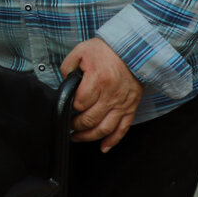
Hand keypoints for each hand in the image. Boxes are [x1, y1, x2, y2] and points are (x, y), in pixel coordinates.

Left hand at [59, 37, 141, 151]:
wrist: (133, 49)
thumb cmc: (106, 50)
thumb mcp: (80, 52)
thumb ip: (67, 69)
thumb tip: (64, 84)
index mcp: (98, 80)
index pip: (80, 104)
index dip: (70, 108)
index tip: (66, 108)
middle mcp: (111, 95)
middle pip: (90, 120)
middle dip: (76, 126)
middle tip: (69, 125)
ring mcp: (122, 104)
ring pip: (105, 129)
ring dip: (89, 137)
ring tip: (77, 138)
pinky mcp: (131, 107)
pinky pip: (122, 129)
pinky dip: (113, 141)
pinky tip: (103, 147)